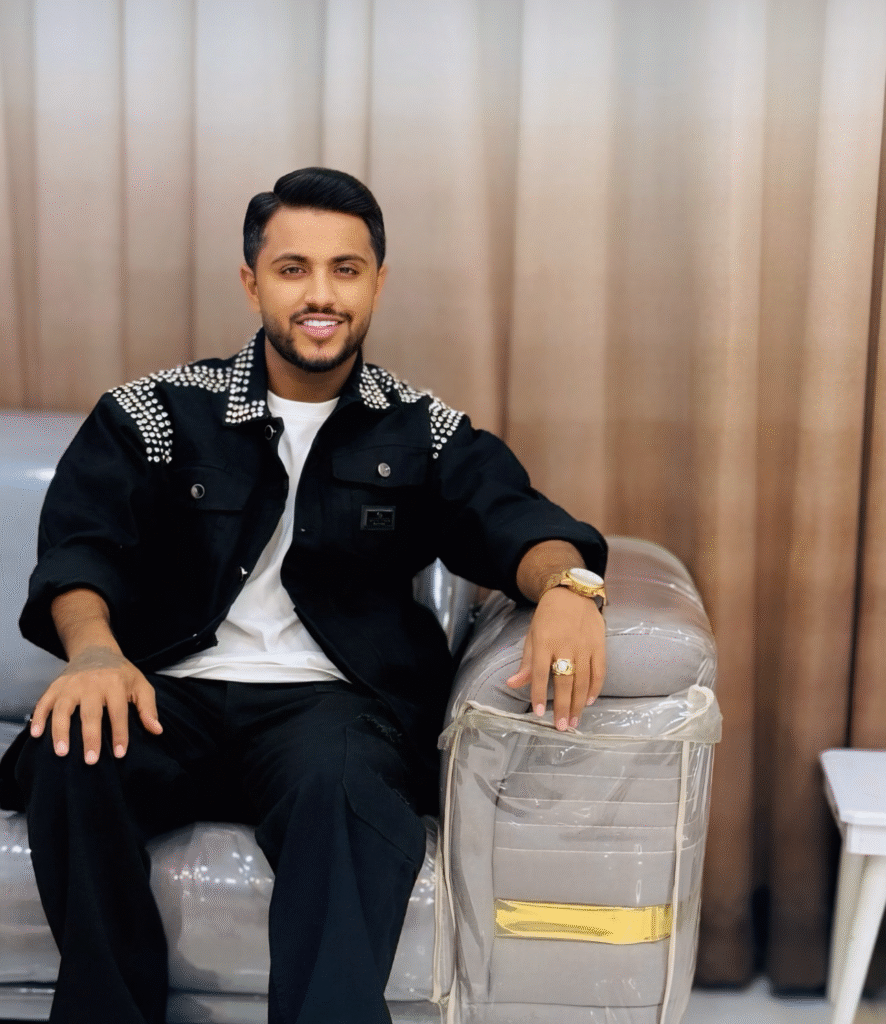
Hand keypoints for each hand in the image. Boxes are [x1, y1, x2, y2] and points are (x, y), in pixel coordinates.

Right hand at [29, 646, 162, 763]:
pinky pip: (44, 701)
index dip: (119, 733)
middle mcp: (91, 684)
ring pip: (63, 708)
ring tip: (62, 752)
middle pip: (90, 713)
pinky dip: (39, 717)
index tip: (119, 754)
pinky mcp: (56, 686)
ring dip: (60, 730)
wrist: (96, 650)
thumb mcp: (140, 685)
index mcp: (115, 684)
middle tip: (90, 761)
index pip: (118, 712)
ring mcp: (71, 685)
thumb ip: (148, 708)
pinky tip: (36, 734)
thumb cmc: (121, 674)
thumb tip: (157, 731)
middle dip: (90, 737)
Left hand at [505, 587, 605, 729]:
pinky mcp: (599, 645)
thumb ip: (526, 663)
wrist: (572, 593)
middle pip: (564, 681)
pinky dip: (595, 688)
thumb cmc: (548, 617)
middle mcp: (565, 645)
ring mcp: (584, 646)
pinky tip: (588, 701)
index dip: (538, 693)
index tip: (538, 713)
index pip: (540, 673)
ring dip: (578, 703)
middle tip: (561, 727)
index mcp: (544, 642)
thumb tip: (511, 684)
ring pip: (583, 680)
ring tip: (573, 721)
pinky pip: (599, 671)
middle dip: (562, 706)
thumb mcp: (532, 636)